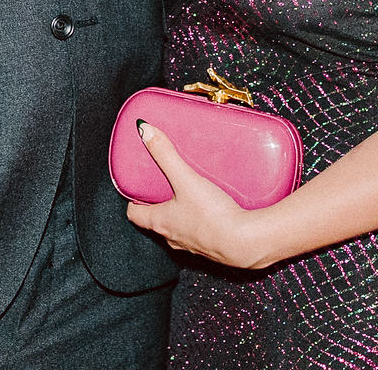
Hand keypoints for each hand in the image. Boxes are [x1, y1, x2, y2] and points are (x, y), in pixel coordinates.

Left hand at [124, 122, 274, 269]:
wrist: (244, 242)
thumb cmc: (211, 215)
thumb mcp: (186, 179)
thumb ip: (166, 155)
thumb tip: (144, 130)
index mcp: (160, 222)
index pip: (135, 215)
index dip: (133, 202)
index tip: (136, 192)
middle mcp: (173, 236)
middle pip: (157, 220)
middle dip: (159, 204)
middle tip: (163, 186)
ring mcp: (192, 244)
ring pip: (179, 227)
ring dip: (181, 212)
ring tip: (189, 193)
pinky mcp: (212, 246)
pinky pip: (201, 232)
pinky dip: (201, 220)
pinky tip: (213, 207)